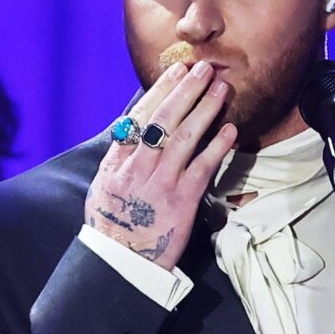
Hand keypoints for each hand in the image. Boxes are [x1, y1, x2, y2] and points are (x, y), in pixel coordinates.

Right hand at [85, 59, 236, 270]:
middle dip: (184, 90)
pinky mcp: (181, 201)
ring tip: (220, 88)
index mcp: (117, 162)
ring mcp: (160, 183)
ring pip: (184, 137)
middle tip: (202, 69)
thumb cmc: (113, 227)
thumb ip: (120, 160)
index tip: (175, 71)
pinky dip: (217, 146)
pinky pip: (202, 167)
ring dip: (204, 109)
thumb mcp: (104, 188)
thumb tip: (132, 132)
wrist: (120, 264)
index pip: (140, 116)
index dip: (160, 91)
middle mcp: (137, 167)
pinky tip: (230, 130)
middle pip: (163, 119)